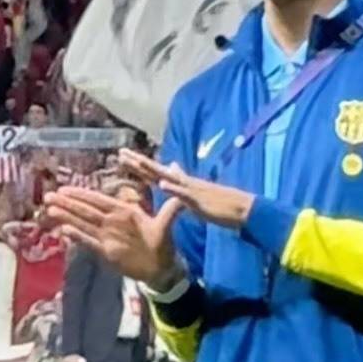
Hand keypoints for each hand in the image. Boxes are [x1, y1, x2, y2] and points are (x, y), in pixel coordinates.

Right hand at [44, 184, 182, 288]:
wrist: (162, 267)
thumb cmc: (162, 243)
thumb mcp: (166, 224)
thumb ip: (171, 209)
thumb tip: (181, 195)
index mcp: (125, 212)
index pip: (100, 200)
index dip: (82, 194)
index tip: (66, 187)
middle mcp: (113, 222)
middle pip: (86, 210)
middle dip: (68, 203)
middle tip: (49, 195)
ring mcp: (108, 237)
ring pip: (83, 224)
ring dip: (67, 217)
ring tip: (50, 210)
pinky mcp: (107, 252)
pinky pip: (89, 243)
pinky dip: (77, 237)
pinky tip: (64, 231)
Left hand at [119, 149, 253, 230]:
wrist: (241, 208)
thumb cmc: (219, 203)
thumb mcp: (196, 191)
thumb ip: (182, 180)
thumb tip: (172, 165)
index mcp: (181, 183)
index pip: (156, 172)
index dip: (139, 164)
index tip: (123, 156)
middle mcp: (184, 182)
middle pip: (157, 170)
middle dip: (138, 162)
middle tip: (120, 153)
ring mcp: (191, 189)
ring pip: (167, 177)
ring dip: (152, 169)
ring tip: (136, 161)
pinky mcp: (199, 199)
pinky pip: (184, 194)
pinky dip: (173, 189)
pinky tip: (162, 184)